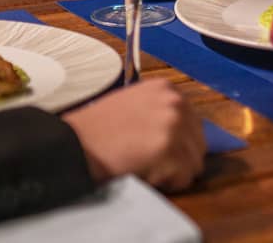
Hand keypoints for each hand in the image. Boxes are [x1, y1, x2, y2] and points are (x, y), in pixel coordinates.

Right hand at [64, 79, 205, 191]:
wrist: (74, 144)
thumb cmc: (98, 130)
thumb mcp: (134, 104)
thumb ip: (160, 112)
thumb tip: (184, 133)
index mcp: (166, 89)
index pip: (193, 123)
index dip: (178, 143)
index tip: (157, 149)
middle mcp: (175, 102)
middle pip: (198, 143)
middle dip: (178, 159)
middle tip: (149, 162)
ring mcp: (174, 125)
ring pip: (194, 163)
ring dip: (173, 172)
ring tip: (145, 167)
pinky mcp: (170, 149)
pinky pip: (184, 178)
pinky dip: (167, 183)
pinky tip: (144, 174)